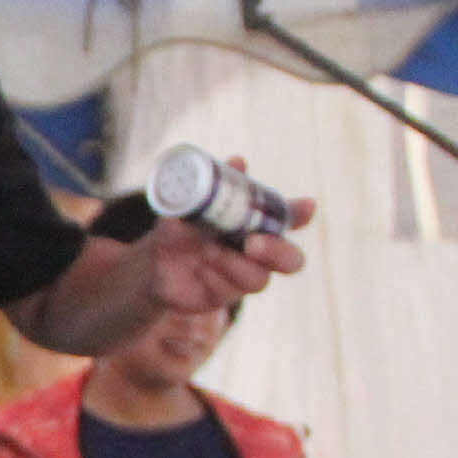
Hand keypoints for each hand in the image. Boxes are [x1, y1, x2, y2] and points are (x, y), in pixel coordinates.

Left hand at [142, 174, 312, 312]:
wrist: (150, 264)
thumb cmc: (179, 229)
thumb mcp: (190, 205)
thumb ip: (216, 187)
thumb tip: (239, 161)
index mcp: (255, 224)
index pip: (288, 217)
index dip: (301, 213)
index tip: (307, 205)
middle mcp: (257, 252)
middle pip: (291, 260)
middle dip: (278, 252)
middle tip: (253, 243)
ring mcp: (243, 276)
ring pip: (259, 280)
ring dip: (235, 266)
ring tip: (209, 253)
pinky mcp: (225, 296)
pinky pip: (230, 293)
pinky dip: (214, 278)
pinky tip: (199, 269)